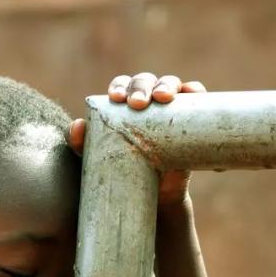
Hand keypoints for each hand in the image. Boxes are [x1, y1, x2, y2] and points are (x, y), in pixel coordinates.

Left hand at [68, 73, 205, 206]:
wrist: (154, 196)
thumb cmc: (123, 171)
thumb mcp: (99, 160)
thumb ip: (83, 144)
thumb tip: (77, 126)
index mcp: (126, 103)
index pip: (123, 85)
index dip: (121, 86)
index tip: (117, 99)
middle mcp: (149, 100)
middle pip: (147, 80)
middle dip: (142, 87)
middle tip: (138, 102)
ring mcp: (172, 107)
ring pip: (173, 84)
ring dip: (168, 85)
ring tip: (164, 98)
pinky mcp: (193, 118)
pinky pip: (198, 99)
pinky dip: (198, 93)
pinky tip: (195, 94)